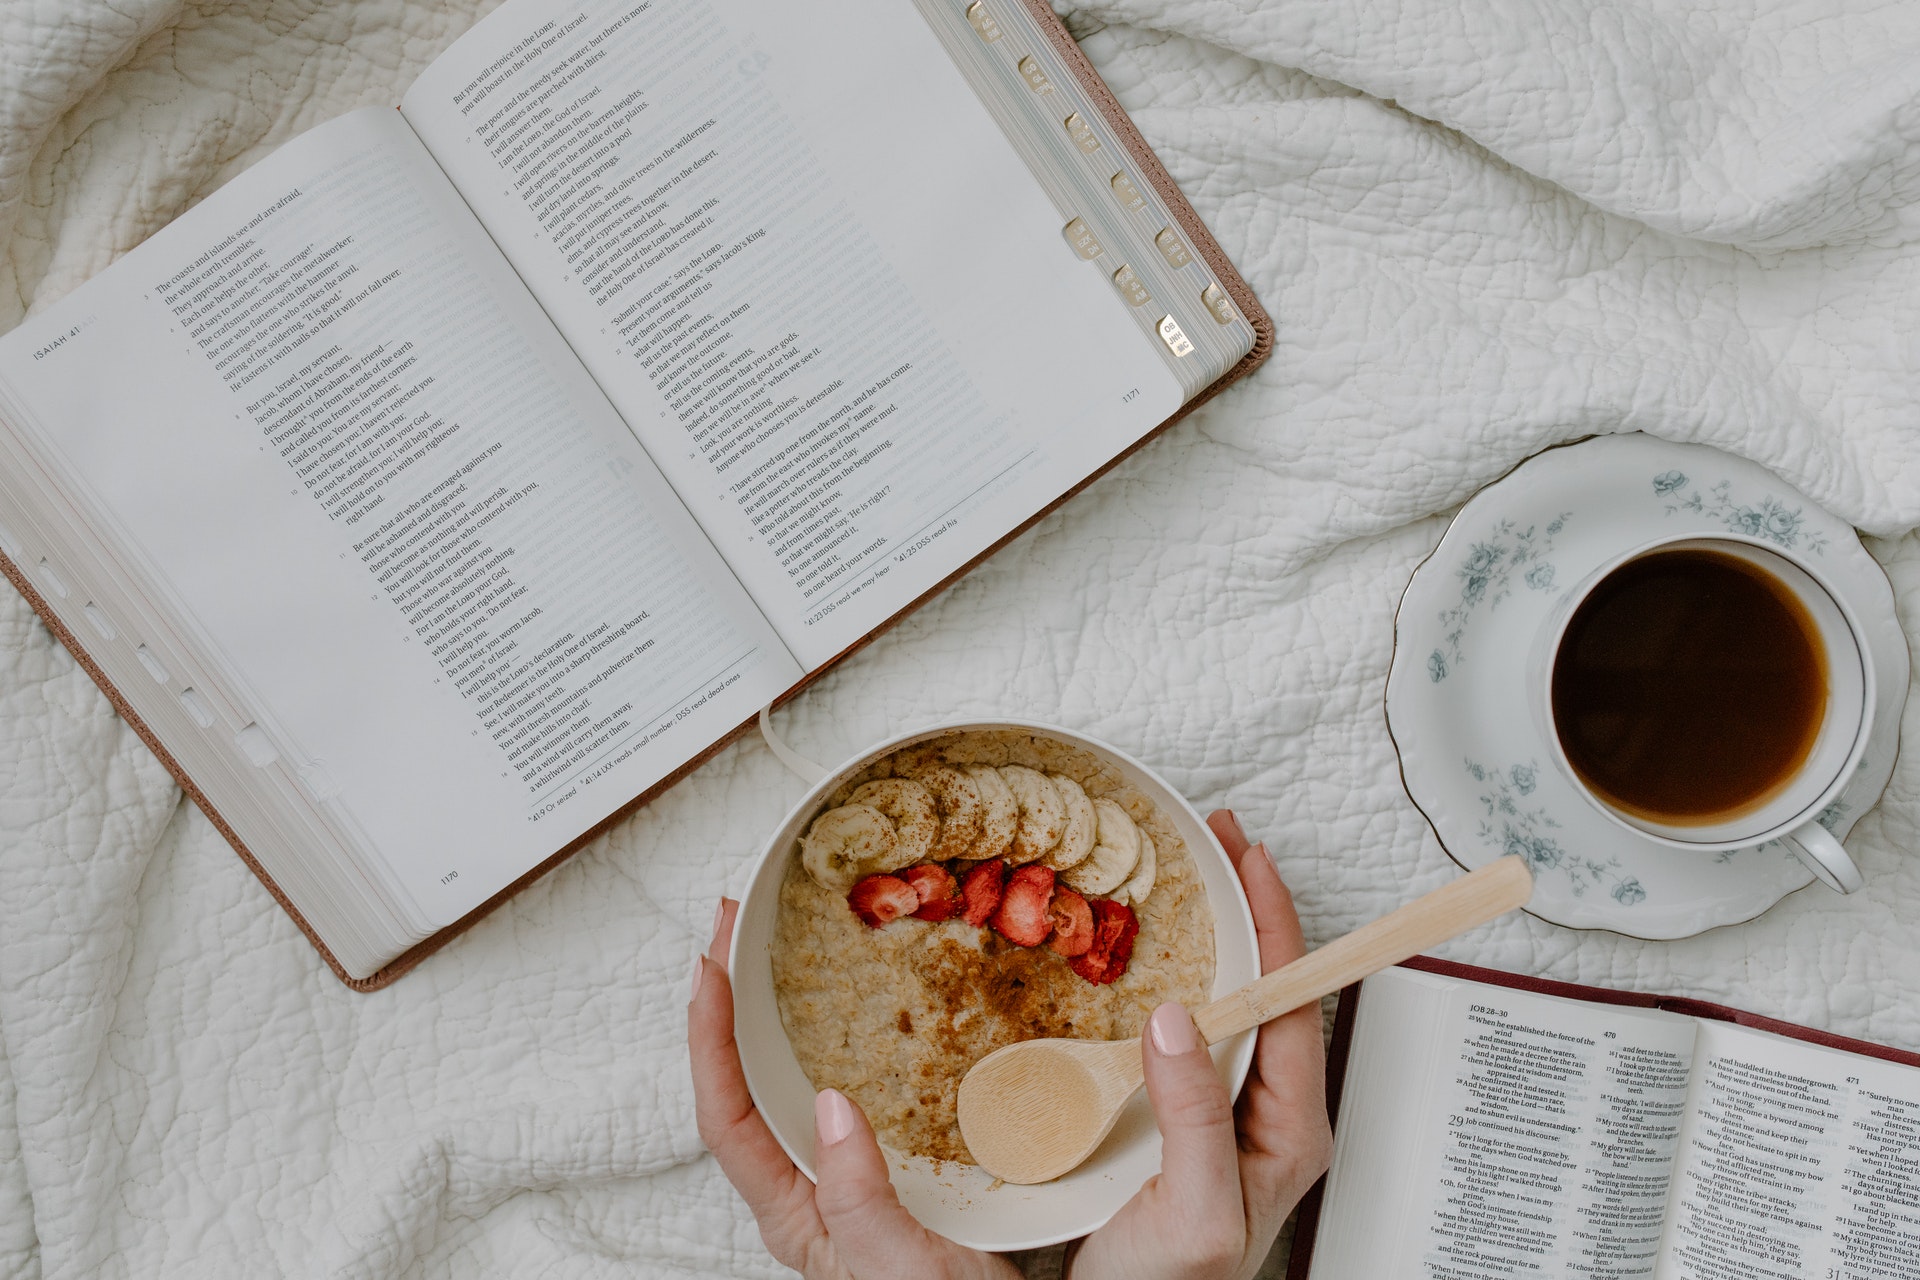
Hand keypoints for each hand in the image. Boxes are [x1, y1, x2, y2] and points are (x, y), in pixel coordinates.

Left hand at [689, 898, 1020, 1279]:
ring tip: (759, 945)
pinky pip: (831, 1084)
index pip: (727, 1118)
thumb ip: (860, 1198)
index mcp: (793, 1213)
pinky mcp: (879, 1159)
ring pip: (780, 1080)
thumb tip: (833, 1105)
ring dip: (764, 1010)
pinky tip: (841, 1002)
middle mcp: (804, 1187)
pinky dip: (822, 1032)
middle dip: (724, 1002)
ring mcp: (837, 1172)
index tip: (708, 968)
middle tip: (728, 924)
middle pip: (739, 1085)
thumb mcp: (902, 1266)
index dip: (708, 1041)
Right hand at [1065, 811, 1333, 1279]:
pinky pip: (1184, 1032)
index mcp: (1289, 1128)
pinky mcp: (1177, 1120)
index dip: (1278, 919)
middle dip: (1248, 907)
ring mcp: (1222, 1114)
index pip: (1295, 999)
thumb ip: (1195, 1118)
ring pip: (1228, 1004)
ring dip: (1212, 937)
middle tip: (1215, 841)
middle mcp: (1264, 1113)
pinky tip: (1142, 958)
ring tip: (1187, 880)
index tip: (1250, 856)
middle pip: (1268, 988)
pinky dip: (1172, 977)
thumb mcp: (1193, 1211)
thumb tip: (1178, 1017)